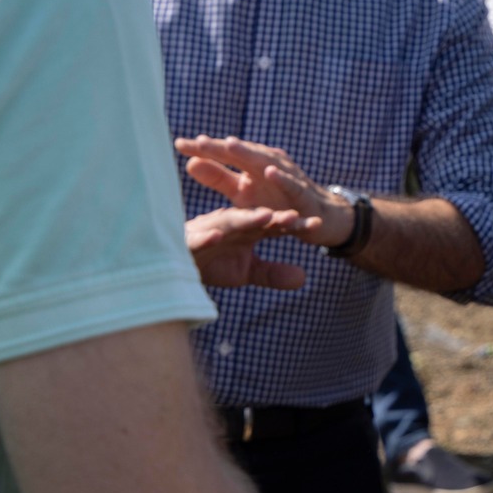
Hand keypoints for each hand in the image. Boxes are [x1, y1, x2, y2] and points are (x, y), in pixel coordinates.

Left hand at [177, 135, 353, 248]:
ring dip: (249, 153)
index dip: (204, 149)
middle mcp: (269, 165)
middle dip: (222, 147)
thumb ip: (219, 178)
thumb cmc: (276, 201)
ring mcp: (288, 177)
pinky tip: (270, 172)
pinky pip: (292, 185)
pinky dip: (282, 178)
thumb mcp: (243, 192)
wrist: (319, 217)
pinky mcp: (303, 195)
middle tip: (199, 141)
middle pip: (242, 154)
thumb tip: (190, 163)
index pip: (224, 154)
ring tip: (229, 145)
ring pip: (266, 163)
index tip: (178, 144)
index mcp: (251, 165)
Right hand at [185, 206, 318, 288]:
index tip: (318, 225)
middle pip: (256, 219)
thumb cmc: (212, 262)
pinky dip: (206, 237)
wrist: (174, 265)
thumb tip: (304, 278)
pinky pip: (197, 238)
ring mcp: (209, 230)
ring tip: (264, 217)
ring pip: (229, 222)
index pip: (276, 226)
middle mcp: (231, 225)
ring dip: (246, 219)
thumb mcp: (246, 272)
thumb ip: (272, 273)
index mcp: (248, 229)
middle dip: (275, 216)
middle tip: (295, 215)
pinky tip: (215, 236)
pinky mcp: (187, 241)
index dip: (296, 225)